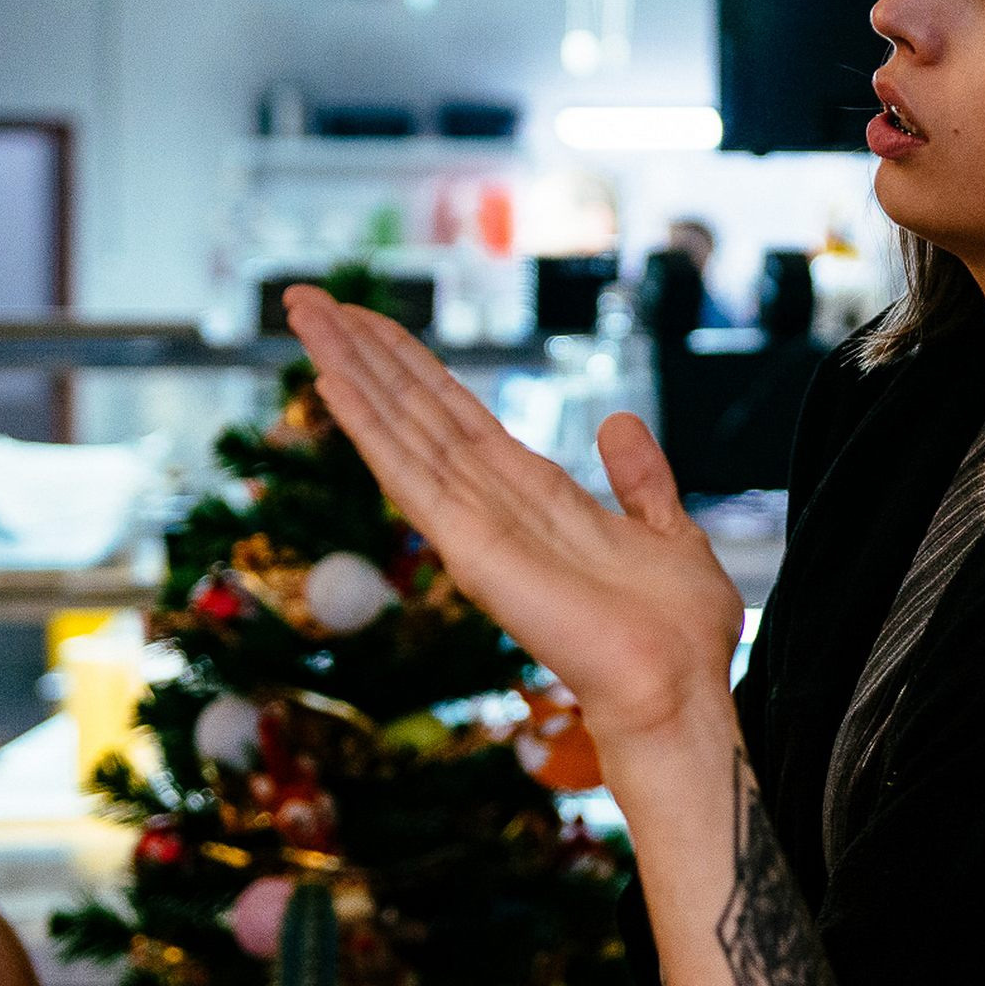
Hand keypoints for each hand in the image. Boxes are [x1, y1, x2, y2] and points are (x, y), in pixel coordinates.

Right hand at [281, 285, 742, 742]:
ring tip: (306, 313)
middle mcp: (494, 503)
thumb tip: (617, 421)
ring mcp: (475, 525)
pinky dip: (370, 428)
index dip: (413, 365)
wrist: (678, 689)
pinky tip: (331, 383)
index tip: (371, 318)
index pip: (458, 414)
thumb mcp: (668, 530)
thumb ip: (640, 479)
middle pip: (415, 411)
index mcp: (535, 494)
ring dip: (351, 369)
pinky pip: (411, 477)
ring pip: (402, 430)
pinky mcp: (471, 550)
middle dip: (364, 352)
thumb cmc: (677, 632)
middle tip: (309, 296)